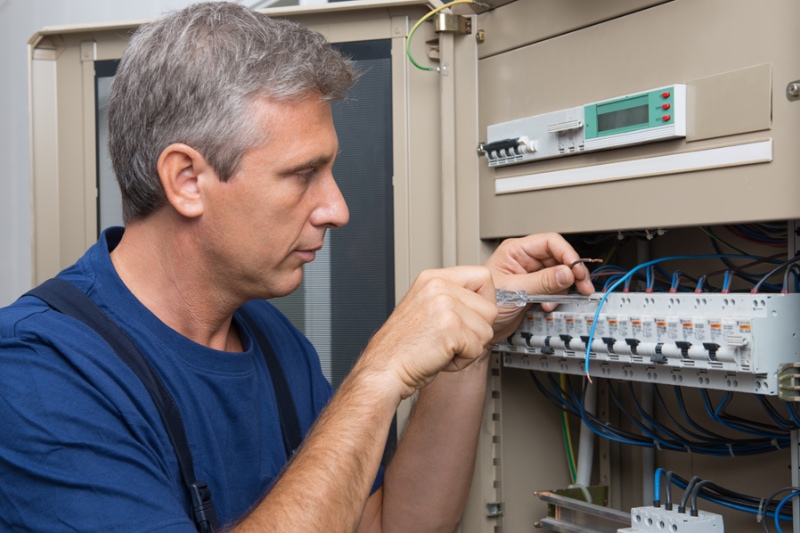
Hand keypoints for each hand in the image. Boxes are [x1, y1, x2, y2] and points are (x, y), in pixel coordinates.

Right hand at [358, 266, 497, 399]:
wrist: (383, 369)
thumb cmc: (402, 347)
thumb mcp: (425, 308)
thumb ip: (452, 299)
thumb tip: (483, 302)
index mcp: (432, 278)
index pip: (483, 277)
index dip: (483, 302)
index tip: (470, 318)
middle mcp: (439, 286)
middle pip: (490, 308)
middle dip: (476, 331)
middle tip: (450, 339)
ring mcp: (444, 304)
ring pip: (486, 331)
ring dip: (469, 348)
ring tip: (442, 348)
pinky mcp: (450, 327)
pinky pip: (477, 349)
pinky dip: (462, 361)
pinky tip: (441, 358)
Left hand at [484, 233, 594, 340]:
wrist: (480, 326)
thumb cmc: (484, 304)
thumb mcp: (515, 291)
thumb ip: (542, 281)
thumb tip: (567, 272)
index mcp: (516, 251)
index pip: (550, 242)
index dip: (567, 254)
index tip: (576, 270)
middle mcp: (524, 259)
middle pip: (558, 257)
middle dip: (571, 273)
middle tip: (582, 286)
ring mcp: (530, 274)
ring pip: (559, 273)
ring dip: (563, 288)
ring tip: (556, 300)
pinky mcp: (535, 288)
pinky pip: (554, 287)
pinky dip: (557, 296)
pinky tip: (549, 304)